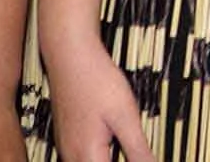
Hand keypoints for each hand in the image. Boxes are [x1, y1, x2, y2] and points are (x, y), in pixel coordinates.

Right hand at [39, 39, 153, 161]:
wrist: (70, 58)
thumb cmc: (98, 83)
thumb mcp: (125, 116)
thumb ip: (137, 149)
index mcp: (87, 156)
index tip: (143, 158)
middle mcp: (71, 156)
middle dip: (119, 161)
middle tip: (139, 154)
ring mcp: (66, 147)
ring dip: (107, 160)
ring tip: (130, 152)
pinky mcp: (67, 137)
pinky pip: (82, 158)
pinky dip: (99, 157)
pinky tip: (113, 148)